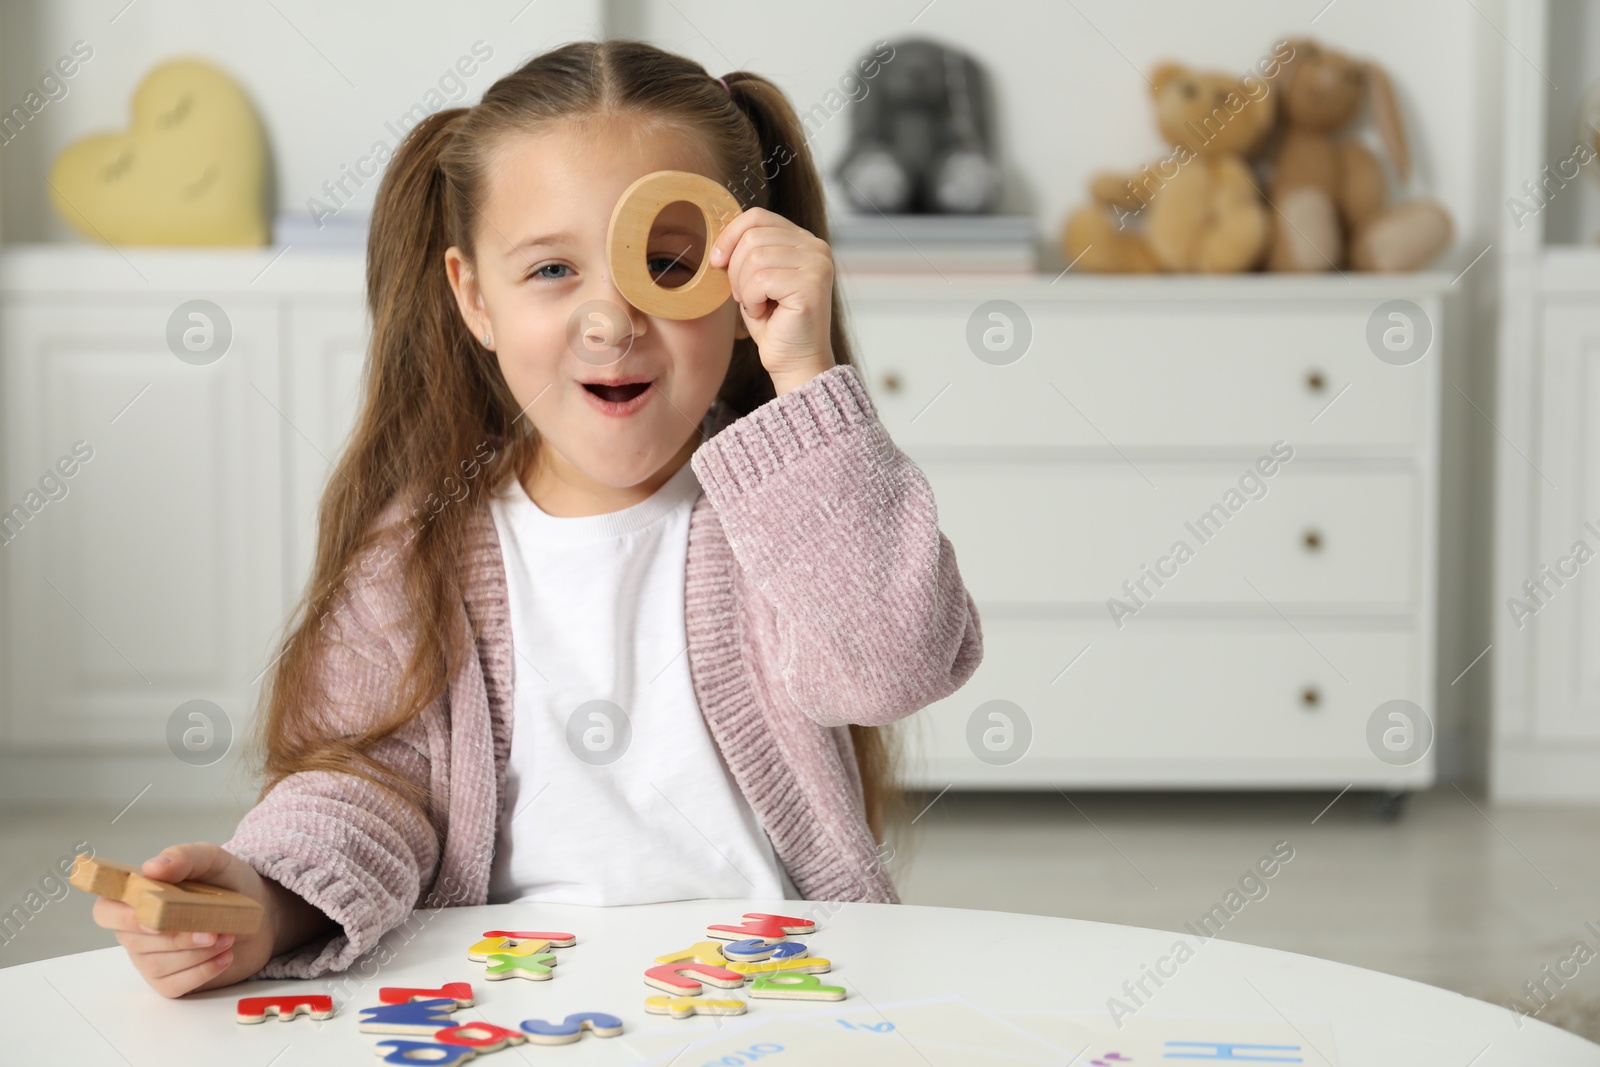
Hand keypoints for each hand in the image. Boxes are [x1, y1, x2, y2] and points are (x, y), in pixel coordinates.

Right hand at [92, 842, 280, 997]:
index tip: (153, 916)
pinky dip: (204, 971)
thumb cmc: (229, 884)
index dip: (123, 916)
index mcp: (138, 898)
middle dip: (176, 937)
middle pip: (135, 941)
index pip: (106, 910)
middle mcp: (137, 931)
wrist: (261, 912)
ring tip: (228, 937)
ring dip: (196, 953)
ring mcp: (151, 958)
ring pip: (157, 964)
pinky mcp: (170, 981)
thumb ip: (185, 857)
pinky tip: (225, 955)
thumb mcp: (213, 860)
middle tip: (212, 930)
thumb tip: (152, 866)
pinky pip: (175, 985)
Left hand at [708, 207, 835, 393]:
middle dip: (736, 270)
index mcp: (803, 241)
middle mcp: (816, 247)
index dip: (730, 235)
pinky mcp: (813, 284)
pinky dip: (752, 300)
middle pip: (753, 236)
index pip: (757, 216)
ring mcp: (818, 264)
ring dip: (744, 287)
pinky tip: (764, 313)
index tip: (717, 262)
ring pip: (755, 256)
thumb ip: (747, 251)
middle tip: (744, 297)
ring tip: (756, 305)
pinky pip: (762, 279)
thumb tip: (720, 235)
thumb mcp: (754, 278)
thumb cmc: (773, 324)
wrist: (793, 362)